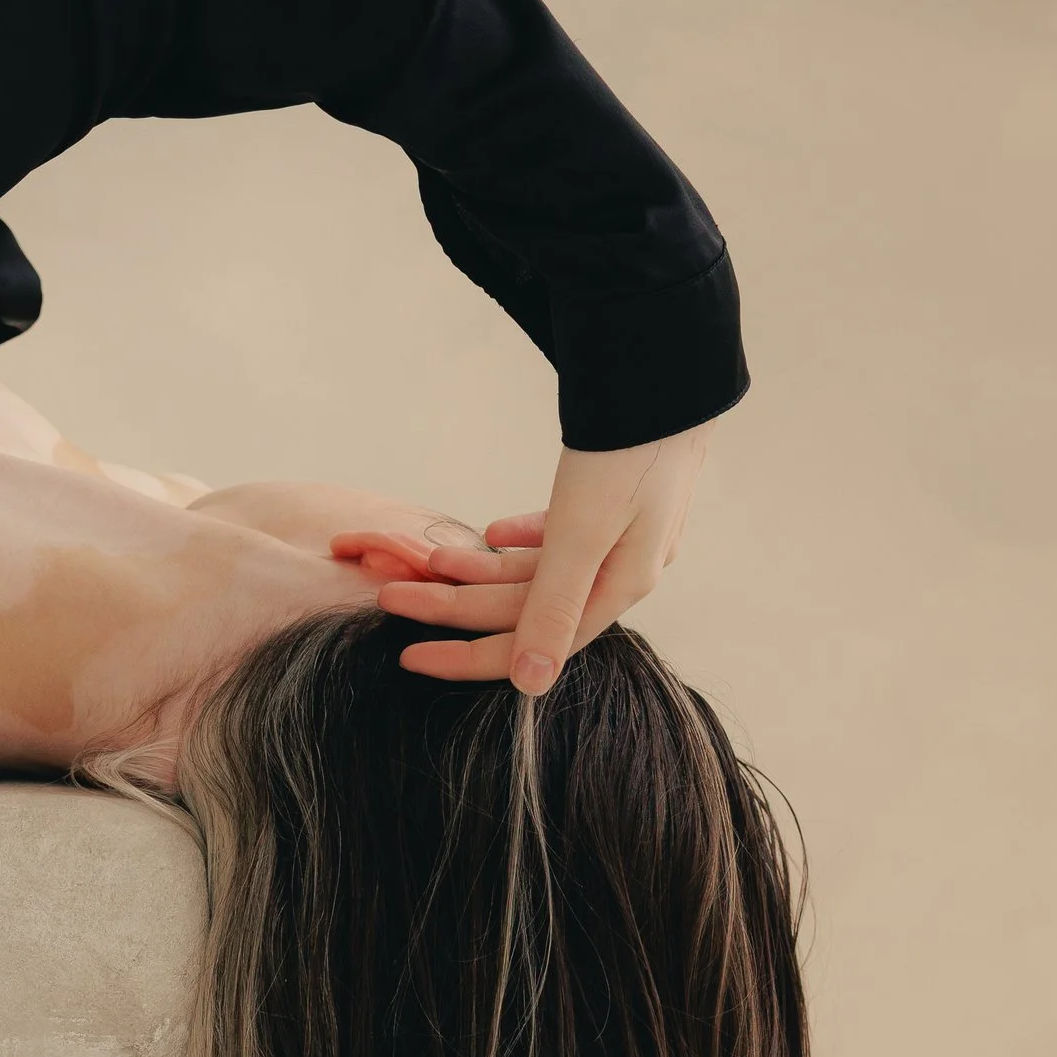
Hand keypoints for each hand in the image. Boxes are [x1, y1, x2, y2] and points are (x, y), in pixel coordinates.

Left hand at [330, 426, 709, 690]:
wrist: (665, 371)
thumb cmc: (626, 452)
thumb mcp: (583, 535)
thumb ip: (552, 608)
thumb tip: (530, 684)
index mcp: (618, 586)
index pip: (530, 644)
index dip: (467, 654)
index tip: (408, 656)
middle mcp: (620, 569)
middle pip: (524, 606)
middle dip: (455, 602)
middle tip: (391, 592)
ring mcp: (617, 534)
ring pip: (534, 570)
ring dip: (481, 567)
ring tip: (429, 558)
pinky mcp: (611, 499)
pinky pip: (556, 536)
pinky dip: (521, 538)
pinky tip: (493, 531)